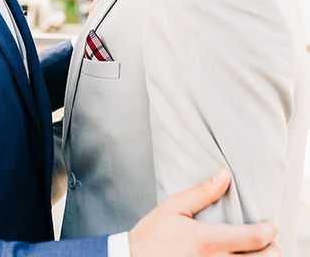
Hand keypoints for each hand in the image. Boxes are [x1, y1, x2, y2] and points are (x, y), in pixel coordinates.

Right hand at [127, 168, 278, 256]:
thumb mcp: (174, 207)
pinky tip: (238, 256)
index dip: (269, 231)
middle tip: (271, 241)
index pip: (252, 239)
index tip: (272, 224)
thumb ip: (202, 192)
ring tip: (257, 250)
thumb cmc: (152, 235)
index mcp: (207, 241)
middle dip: (271, 250)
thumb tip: (224, 175)